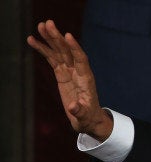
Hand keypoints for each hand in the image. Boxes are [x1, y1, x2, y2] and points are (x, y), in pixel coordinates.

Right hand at [26, 20, 111, 140]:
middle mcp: (78, 72)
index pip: (81, 59)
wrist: (87, 119)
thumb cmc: (88, 118)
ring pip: (59, 52)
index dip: (75, 48)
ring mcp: (70, 72)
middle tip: (48, 23)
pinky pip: (51, 59)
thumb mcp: (84, 116)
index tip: (68, 35)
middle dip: (58, 38)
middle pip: (68, 51)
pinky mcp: (62, 74)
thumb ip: (79, 110)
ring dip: (49, 39)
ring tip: (40, 26)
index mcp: (86, 79)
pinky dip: (43, 49)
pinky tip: (32, 40)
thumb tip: (73, 106)